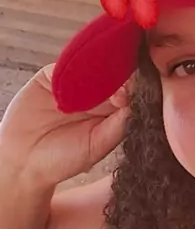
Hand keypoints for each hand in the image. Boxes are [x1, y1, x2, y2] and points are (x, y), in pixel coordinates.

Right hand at [0, 64, 129, 186]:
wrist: (25, 162)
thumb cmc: (63, 159)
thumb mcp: (96, 147)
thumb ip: (117, 126)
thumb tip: (134, 104)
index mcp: (111, 112)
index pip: (128, 93)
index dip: (132, 90)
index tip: (129, 95)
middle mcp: (95, 95)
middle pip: (111, 76)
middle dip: (116, 78)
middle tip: (117, 87)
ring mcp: (73, 84)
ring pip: (89, 68)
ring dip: (95, 71)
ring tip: (98, 82)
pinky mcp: (50, 76)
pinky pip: (63, 66)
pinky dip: (70, 70)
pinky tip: (74, 80)